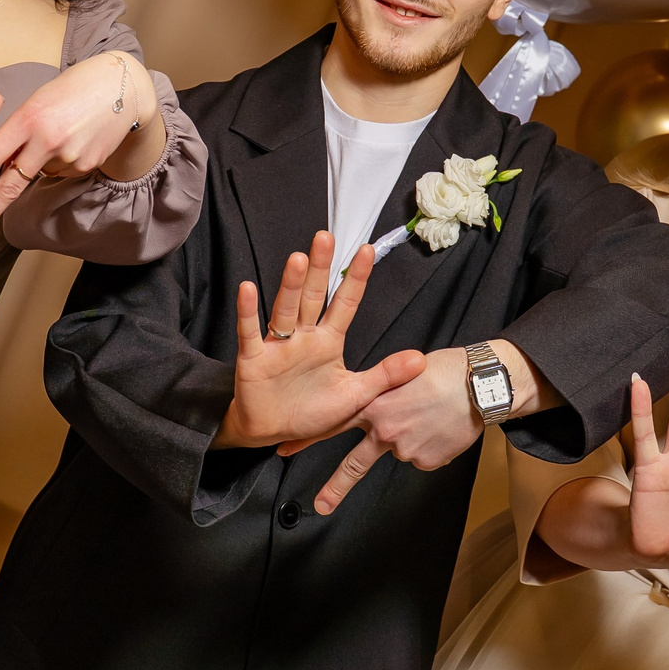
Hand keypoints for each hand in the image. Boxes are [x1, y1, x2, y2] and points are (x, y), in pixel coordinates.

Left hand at [0, 48, 159, 240]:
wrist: (120, 86)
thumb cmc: (72, 88)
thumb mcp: (37, 101)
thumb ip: (18, 133)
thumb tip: (5, 167)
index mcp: (28, 118)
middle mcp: (47, 140)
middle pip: (10, 185)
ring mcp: (69, 156)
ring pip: (39, 174)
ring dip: (39, 164)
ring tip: (59, 133)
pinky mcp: (86, 165)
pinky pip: (61, 172)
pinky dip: (60, 161)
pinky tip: (74, 140)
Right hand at [220, 231, 426, 454]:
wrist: (271, 432)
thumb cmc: (311, 412)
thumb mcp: (354, 396)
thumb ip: (384, 376)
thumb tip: (421, 360)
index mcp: (328, 341)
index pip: (346, 303)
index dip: (356, 278)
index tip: (368, 250)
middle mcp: (304, 336)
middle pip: (313, 296)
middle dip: (319, 268)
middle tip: (326, 237)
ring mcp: (278, 345)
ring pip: (285, 309)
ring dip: (289, 285)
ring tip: (297, 259)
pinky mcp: (254, 358)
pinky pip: (251, 332)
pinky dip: (248, 312)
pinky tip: (247, 289)